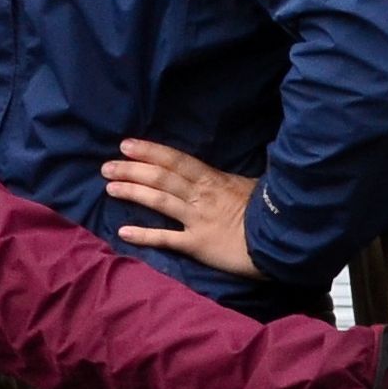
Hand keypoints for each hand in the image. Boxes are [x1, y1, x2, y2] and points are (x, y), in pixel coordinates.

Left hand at [102, 138, 259, 280]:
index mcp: (212, 179)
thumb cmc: (268, 210)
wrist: (281, 238)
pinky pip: (167, 239)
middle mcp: (200, 195)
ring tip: (110, 188)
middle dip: (132, 170)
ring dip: (133, 192)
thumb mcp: (249, 185)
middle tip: (106, 166)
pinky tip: (124, 232)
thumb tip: (216, 173)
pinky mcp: (198, 244)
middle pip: (161, 178)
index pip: (175, 160)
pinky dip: (145, 235)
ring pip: (159, 201)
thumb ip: (227, 180)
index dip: (149, 151)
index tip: (126, 145)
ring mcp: (197, 220)